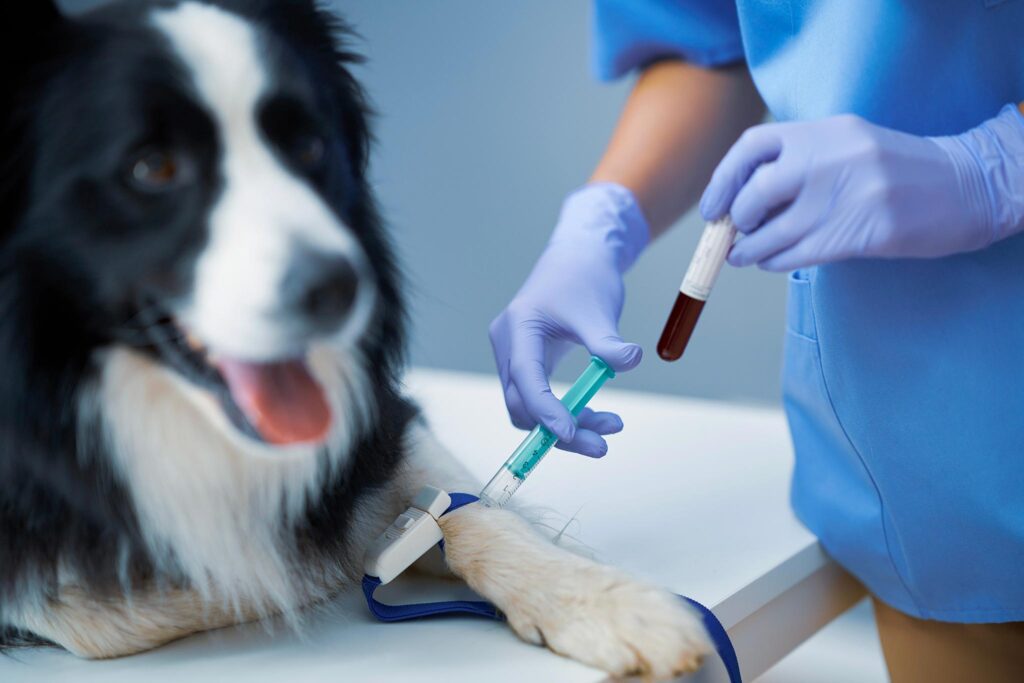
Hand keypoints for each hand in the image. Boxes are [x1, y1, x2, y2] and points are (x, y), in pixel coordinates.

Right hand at [489, 183, 647, 456]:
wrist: (578, 258)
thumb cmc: (584, 278)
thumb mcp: (598, 309)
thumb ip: (607, 341)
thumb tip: (629, 361)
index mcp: (519, 327)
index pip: (526, 377)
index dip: (546, 410)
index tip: (572, 434)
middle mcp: (508, 345)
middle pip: (522, 403)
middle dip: (559, 429)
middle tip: (602, 445)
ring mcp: (514, 356)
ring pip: (530, 407)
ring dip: (567, 425)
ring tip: (612, 427)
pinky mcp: (527, 363)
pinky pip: (539, 398)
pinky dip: (566, 411)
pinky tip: (598, 416)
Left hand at [700, 105, 1023, 270]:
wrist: (962, 186)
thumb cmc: (893, 169)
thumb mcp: (845, 144)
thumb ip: (797, 162)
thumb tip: (737, 202)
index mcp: (823, 131)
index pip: (753, 146)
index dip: (723, 180)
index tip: (714, 207)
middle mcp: (830, 159)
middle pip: (757, 192)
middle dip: (738, 218)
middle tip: (734, 231)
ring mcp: (846, 196)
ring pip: (773, 232)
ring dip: (748, 249)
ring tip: (742, 255)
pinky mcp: (862, 233)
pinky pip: (798, 254)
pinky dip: (774, 261)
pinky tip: (770, 261)